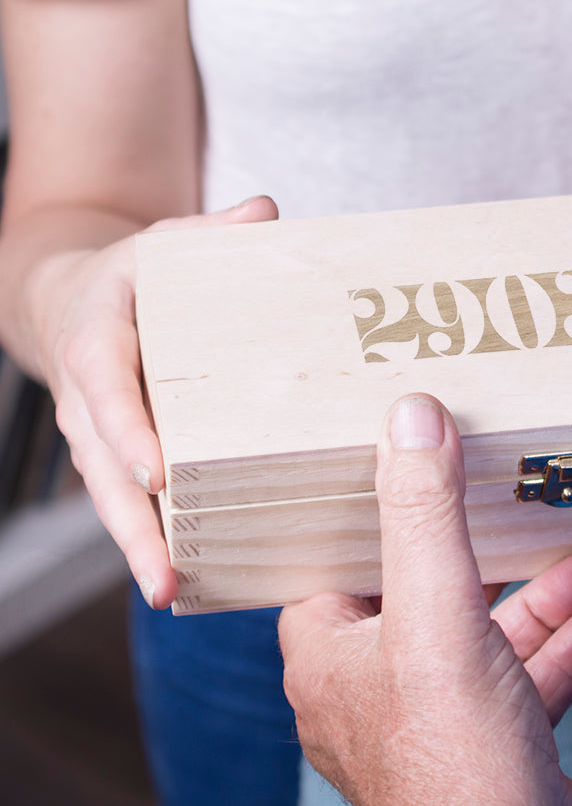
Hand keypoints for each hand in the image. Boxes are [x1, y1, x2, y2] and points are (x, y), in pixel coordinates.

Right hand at [37, 196, 278, 608]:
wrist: (73, 301)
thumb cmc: (130, 277)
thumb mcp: (163, 244)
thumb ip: (209, 231)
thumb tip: (265, 212)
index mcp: (100, 340)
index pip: (105, 387)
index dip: (125, 431)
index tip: (154, 473)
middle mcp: (90, 398)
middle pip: (102, 469)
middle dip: (131, 526)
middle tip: (164, 577)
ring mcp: (98, 435)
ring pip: (110, 498)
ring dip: (139, 547)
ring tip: (173, 593)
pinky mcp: (116, 456)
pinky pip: (130, 500)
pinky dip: (153, 537)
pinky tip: (188, 577)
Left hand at [278, 394, 571, 805]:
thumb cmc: (456, 763)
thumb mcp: (437, 614)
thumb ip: (424, 514)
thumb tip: (411, 417)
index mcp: (330, 655)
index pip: (337, 561)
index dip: (372, 513)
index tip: (412, 467)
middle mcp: (373, 687)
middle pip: (422, 592)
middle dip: (481, 551)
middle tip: (516, 503)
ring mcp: (433, 719)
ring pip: (482, 636)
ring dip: (535, 599)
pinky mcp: (489, 745)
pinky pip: (522, 679)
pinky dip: (559, 646)